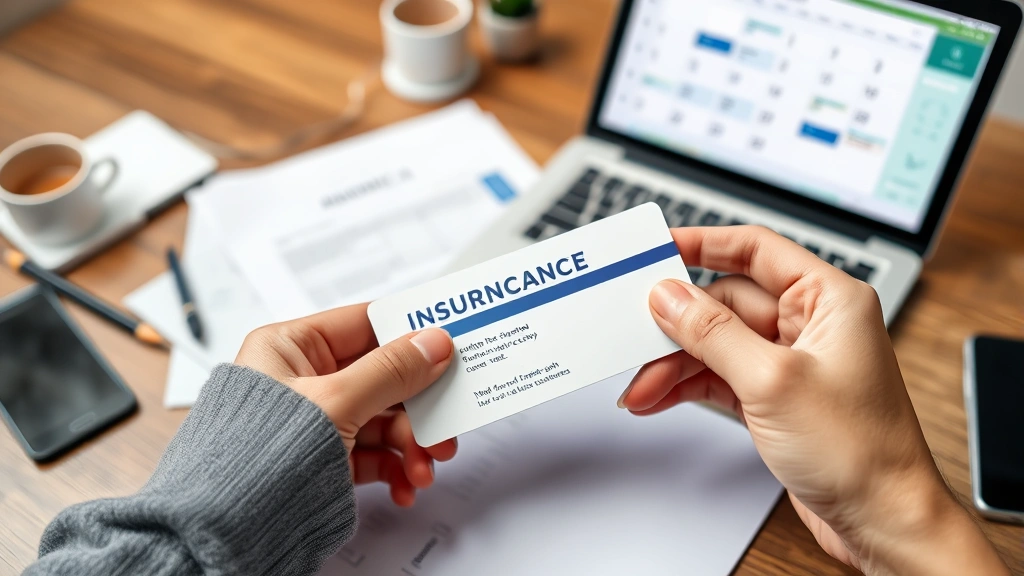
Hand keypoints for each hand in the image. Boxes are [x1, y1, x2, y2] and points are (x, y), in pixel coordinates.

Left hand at [235, 303, 455, 507]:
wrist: (225, 532)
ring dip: (412, 445)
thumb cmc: (254, 460)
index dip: (408, 333)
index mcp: (289, 347)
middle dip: (418, 408)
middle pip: (382, 377)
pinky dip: (395, 469)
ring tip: (425, 468)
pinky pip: (371, 454)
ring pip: (382, 420)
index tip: (449, 342)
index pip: (363, 325)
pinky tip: (405, 485)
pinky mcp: (322, 458)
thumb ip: (391, 371)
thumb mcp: (335, 404)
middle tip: (446, 424)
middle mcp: (301, 380)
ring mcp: (314, 421)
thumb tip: (433, 343)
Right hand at [620, 226, 1006, 574]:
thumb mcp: (772, 381)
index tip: (658, 248)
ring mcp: (791, 362)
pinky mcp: (775, 396)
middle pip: (725, 301)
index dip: (703, 244)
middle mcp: (810, 324)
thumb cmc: (862, 453)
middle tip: (635, 332)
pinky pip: (719, 375)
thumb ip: (713, 332)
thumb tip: (669, 297)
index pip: (755, 250)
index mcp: (828, 300)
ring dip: (675, 362)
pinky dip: (687, 385)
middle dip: (678, 323)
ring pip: (716, 342)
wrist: (882, 521)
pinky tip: (658, 397)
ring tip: (641, 384)